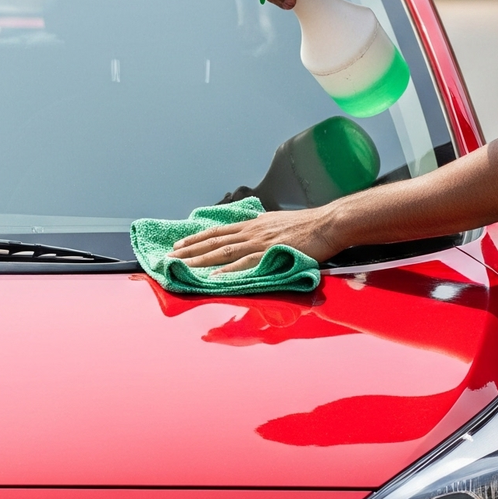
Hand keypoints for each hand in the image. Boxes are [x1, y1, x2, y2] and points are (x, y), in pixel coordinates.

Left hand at [170, 205, 345, 273]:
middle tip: (169, 255)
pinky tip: (214, 276)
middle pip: (214, 241)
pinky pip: (245, 263)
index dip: (196, 237)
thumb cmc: (307, 225)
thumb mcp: (276, 223)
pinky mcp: (271, 254)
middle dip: (190, 249)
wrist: (328, 223)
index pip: (217, 231)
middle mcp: (251, 231)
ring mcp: (260, 242)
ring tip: (182, 265)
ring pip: (223, 252)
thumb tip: (250, 233)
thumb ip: (261, 230)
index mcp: (252, 225)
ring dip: (201, 259)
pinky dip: (228, 270)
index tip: (179, 242)